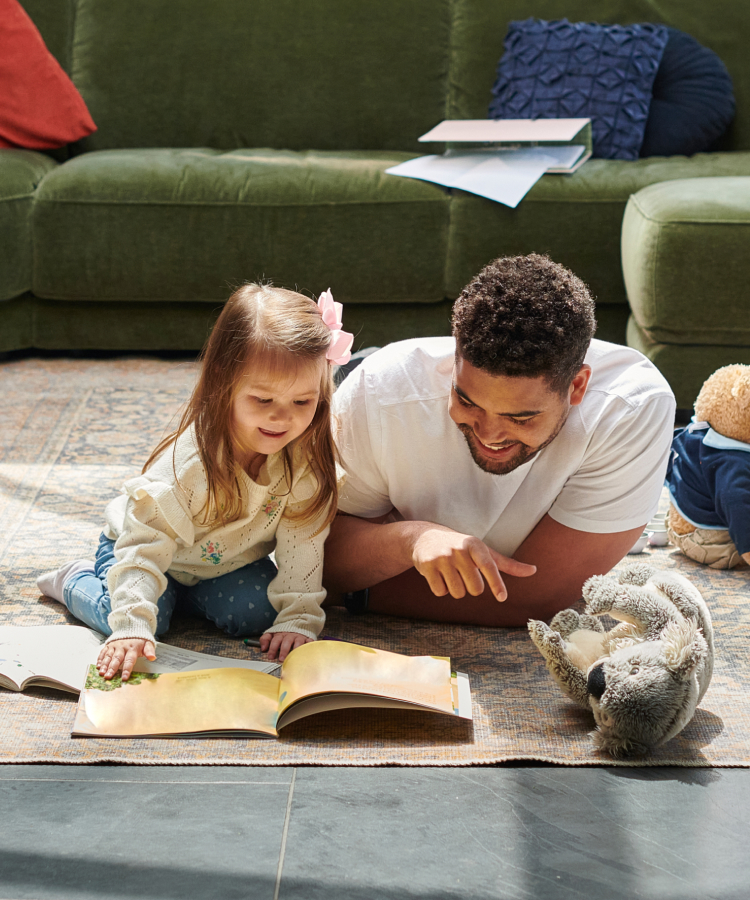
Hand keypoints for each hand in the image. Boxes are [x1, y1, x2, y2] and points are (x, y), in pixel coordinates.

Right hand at [97, 638, 155, 680]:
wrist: (132, 628)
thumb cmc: (140, 641)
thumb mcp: (148, 644)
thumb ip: (149, 651)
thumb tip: (152, 658)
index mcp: (133, 648)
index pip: (130, 660)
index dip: (127, 669)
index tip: (124, 678)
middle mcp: (122, 647)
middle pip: (117, 659)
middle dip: (112, 668)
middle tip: (108, 677)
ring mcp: (115, 646)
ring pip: (109, 656)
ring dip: (104, 665)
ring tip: (101, 673)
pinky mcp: (109, 645)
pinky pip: (103, 652)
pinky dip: (100, 659)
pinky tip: (98, 666)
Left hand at [259, 631, 311, 661]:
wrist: (296, 623)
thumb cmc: (283, 634)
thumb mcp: (272, 634)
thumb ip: (265, 639)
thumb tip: (263, 648)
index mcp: (281, 635)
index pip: (276, 640)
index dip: (272, 648)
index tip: (270, 657)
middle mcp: (290, 636)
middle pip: (287, 642)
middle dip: (284, 650)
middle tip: (281, 659)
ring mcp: (299, 637)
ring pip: (298, 642)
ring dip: (296, 649)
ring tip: (295, 656)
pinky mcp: (307, 639)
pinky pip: (309, 642)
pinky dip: (309, 645)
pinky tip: (308, 650)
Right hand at [410, 525, 535, 601]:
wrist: (425, 538)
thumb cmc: (461, 547)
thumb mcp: (483, 551)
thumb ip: (507, 564)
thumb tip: (533, 571)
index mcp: (475, 545)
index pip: (489, 566)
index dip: (496, 583)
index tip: (502, 597)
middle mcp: (459, 550)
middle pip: (474, 588)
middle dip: (471, 587)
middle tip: (464, 575)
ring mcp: (442, 558)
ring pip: (457, 592)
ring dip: (456, 590)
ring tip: (450, 574)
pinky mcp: (427, 566)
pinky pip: (440, 592)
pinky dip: (441, 589)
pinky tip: (438, 575)